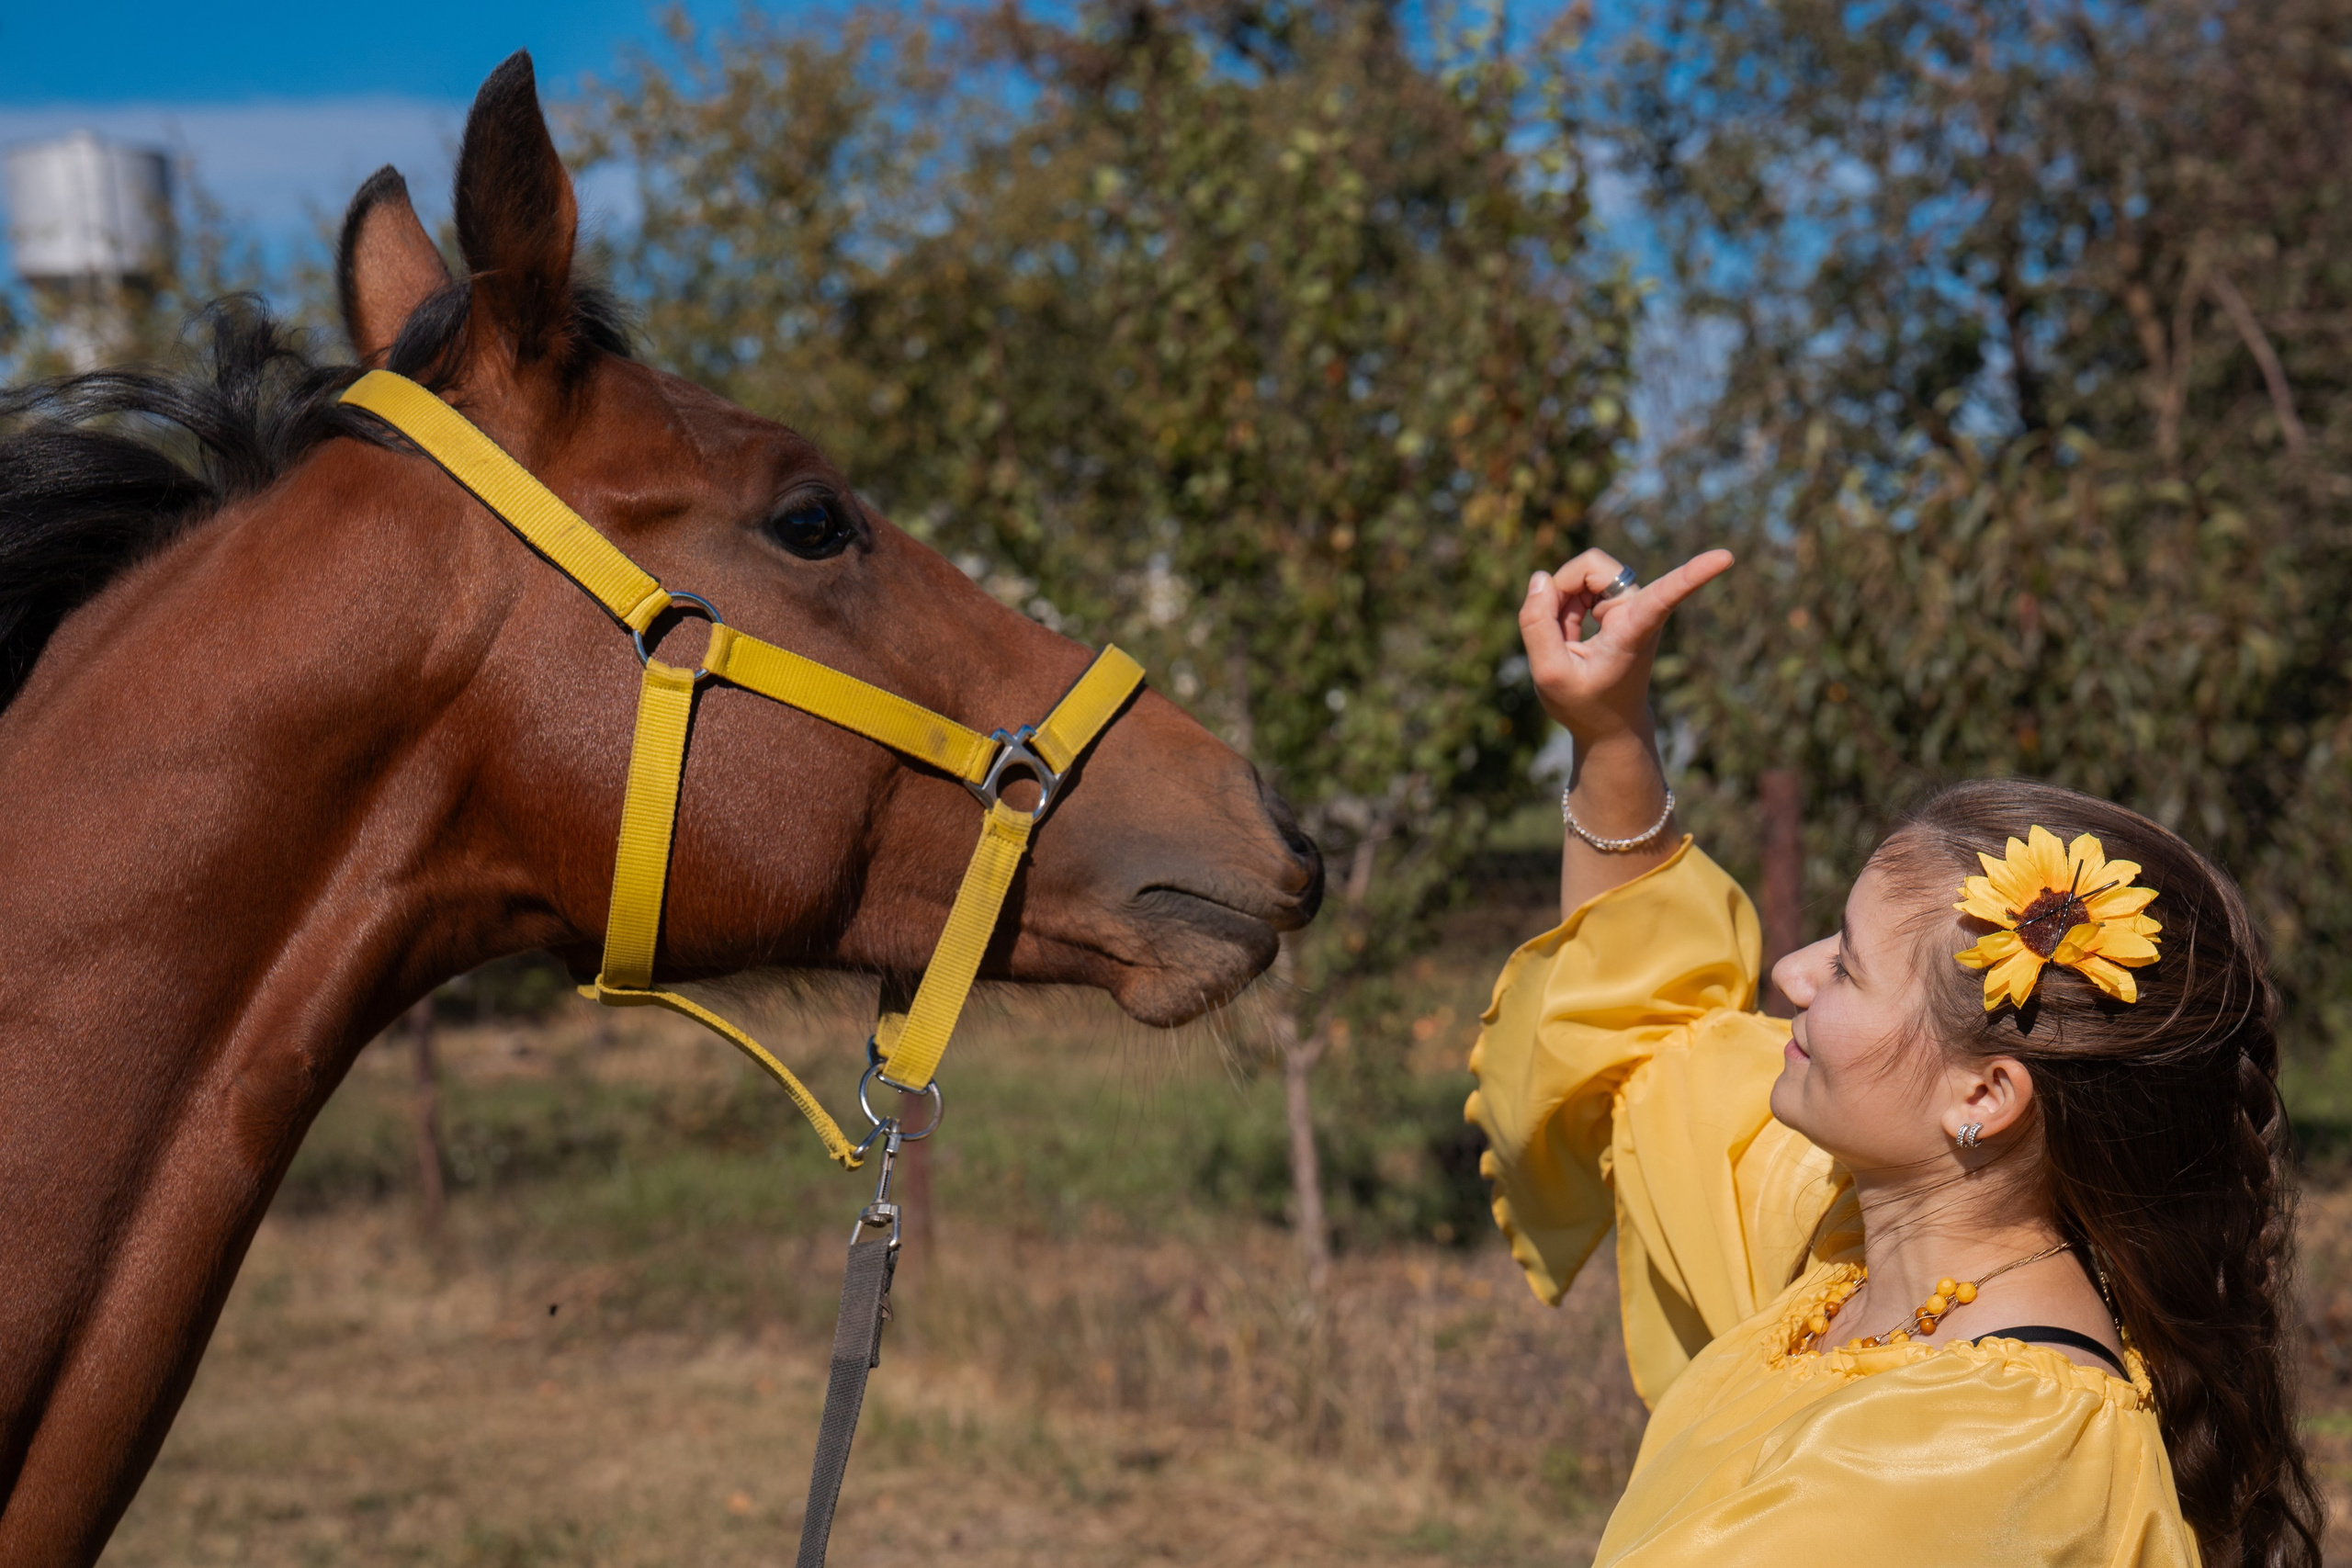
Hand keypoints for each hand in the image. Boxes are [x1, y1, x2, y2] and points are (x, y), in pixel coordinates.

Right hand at [1519, 547, 1733, 741]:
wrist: (1609, 720)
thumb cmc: (1584, 704)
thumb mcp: (1549, 673)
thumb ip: (1537, 624)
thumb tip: (1542, 578)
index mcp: (1636, 630)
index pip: (1668, 596)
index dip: (1692, 574)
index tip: (1726, 558)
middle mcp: (1641, 608)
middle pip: (1590, 565)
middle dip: (1560, 589)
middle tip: (1551, 629)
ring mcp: (1632, 601)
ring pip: (1583, 571)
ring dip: (1561, 600)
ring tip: (1565, 638)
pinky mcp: (1621, 599)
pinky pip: (1581, 580)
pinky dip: (1566, 603)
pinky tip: (1570, 633)